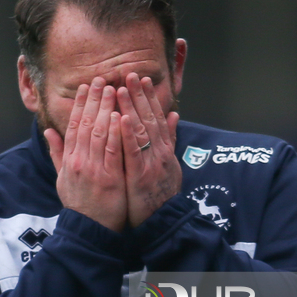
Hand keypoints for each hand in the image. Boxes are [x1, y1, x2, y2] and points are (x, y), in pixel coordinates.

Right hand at [45, 77, 126, 231]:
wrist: (88, 231)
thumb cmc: (79, 206)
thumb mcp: (62, 179)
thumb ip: (57, 154)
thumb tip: (48, 132)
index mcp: (70, 160)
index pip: (74, 126)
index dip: (81, 105)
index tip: (87, 87)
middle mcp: (80, 162)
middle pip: (86, 124)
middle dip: (94, 100)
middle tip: (102, 79)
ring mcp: (94, 170)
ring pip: (99, 133)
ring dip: (106, 109)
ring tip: (113, 89)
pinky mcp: (109, 179)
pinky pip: (112, 150)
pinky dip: (116, 132)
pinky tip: (121, 115)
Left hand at [117, 73, 180, 226]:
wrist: (163, 223)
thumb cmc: (161, 196)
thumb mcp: (169, 166)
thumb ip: (169, 140)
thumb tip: (174, 116)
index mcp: (164, 151)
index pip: (155, 118)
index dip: (148, 98)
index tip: (140, 79)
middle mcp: (160, 154)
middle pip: (149, 119)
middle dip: (139, 95)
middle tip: (130, 73)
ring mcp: (152, 164)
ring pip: (142, 130)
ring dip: (133, 107)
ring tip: (123, 88)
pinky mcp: (142, 176)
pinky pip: (134, 152)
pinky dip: (128, 134)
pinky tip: (122, 117)